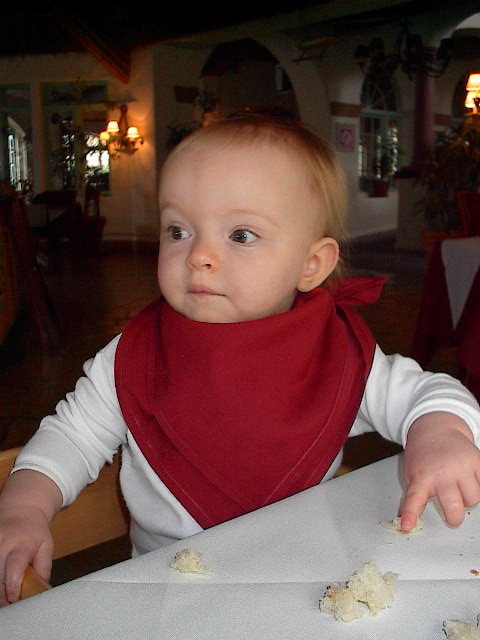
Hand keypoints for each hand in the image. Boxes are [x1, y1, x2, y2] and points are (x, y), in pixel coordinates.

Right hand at [0, 469, 60, 605]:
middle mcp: (3, 544)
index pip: (14, 567)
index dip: (12, 586)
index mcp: (22, 544)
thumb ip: (44, 566)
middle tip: (9, 602)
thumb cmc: (34, 530)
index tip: (14, 597)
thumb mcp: (46, 545)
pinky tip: (0, 580)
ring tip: (3, 593)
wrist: (20, 509)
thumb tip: (42, 586)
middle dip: (1, 593)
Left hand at [400, 411, 479, 531]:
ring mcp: (461, 466)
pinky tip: (471, 481)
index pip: (414, 499)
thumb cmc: (424, 456)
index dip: (410, 514)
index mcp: (422, 477)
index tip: (406, 526)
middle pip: (454, 506)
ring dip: (468, 499)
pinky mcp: (478, 461)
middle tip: (452, 516)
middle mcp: (442, 472)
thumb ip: (416, 495)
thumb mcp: (413, 473)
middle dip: (454, 517)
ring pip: (474, 498)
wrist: (436, 429)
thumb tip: (408, 522)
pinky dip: (479, 487)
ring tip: (459, 489)